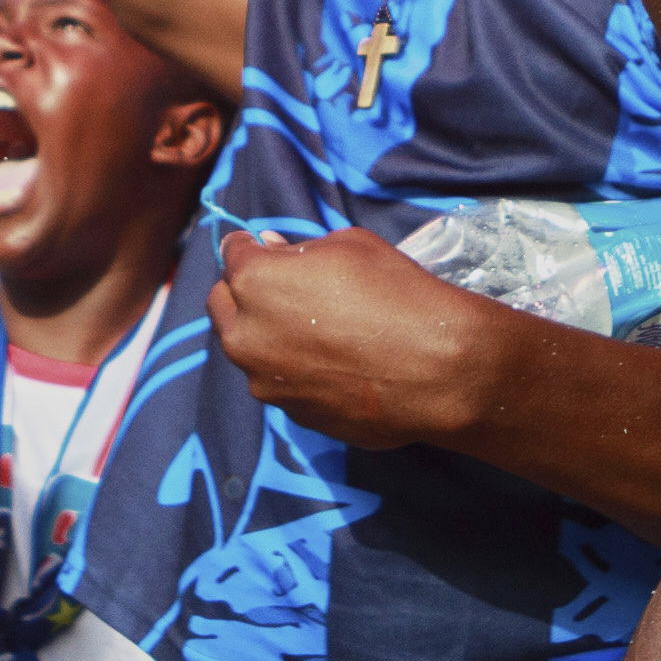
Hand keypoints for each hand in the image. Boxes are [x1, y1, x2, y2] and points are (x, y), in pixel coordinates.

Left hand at [203, 232, 506, 453]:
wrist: (437, 369)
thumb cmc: (396, 293)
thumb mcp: (351, 246)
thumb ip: (299, 249)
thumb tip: (272, 250)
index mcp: (254, 283)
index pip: (232, 255)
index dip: (249, 248)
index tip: (263, 248)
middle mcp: (246, 336)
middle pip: (223, 306)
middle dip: (243, 292)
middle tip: (280, 287)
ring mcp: (266, 383)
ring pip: (250, 351)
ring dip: (267, 335)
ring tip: (313, 330)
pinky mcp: (292, 414)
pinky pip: (281, 384)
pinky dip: (295, 371)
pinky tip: (334, 364)